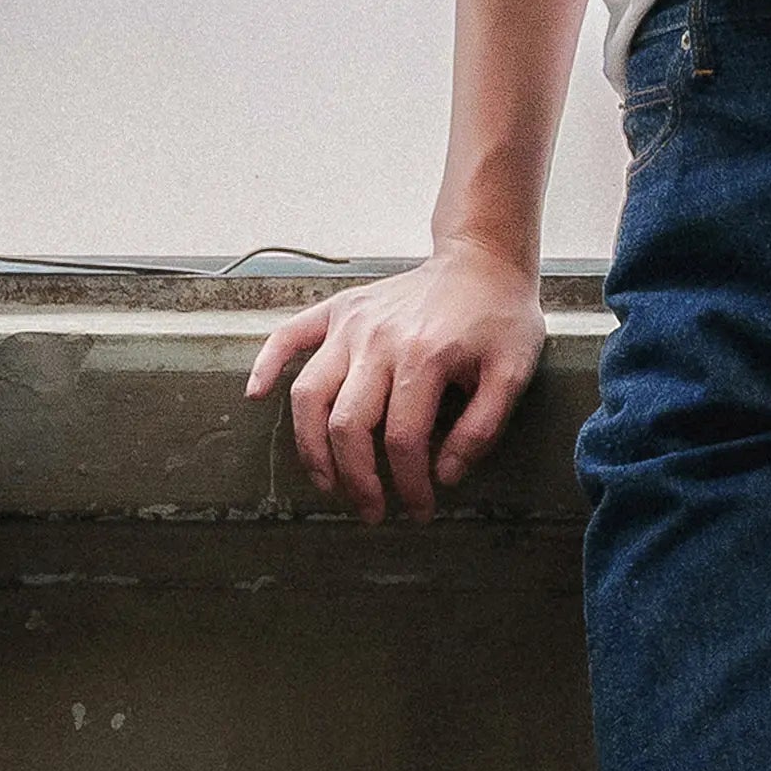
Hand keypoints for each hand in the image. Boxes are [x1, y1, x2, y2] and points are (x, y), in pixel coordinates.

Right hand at [245, 241, 548, 519]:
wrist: (481, 259)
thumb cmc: (499, 317)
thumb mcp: (514, 373)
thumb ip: (482, 428)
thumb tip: (445, 473)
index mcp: (424, 358)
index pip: (403, 441)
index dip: (409, 485)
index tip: (418, 508)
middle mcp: (378, 341)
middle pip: (347, 426)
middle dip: (356, 480)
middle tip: (371, 510)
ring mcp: (352, 324)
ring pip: (310, 394)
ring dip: (310, 446)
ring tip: (325, 481)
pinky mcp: (338, 310)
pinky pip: (289, 335)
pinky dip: (267, 364)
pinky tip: (256, 394)